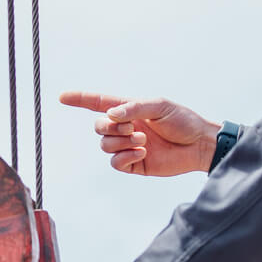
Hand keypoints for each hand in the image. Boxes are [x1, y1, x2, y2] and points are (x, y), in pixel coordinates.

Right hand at [59, 91, 220, 175]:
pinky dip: (124, 156)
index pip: (98, 103)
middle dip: (109, 126)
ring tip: (142, 140)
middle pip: (98, 126)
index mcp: (129, 109)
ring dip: (120, 142)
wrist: (199, 145)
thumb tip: (110, 115)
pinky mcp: (134, 164)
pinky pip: (115, 162)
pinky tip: (142, 152)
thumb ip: (133, 107)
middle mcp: (126, 127)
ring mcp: (128, 146)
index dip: (80, 99)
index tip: (62, 97)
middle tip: (131, 127)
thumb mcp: (159, 105)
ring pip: (105, 145)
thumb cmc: (182, 120)